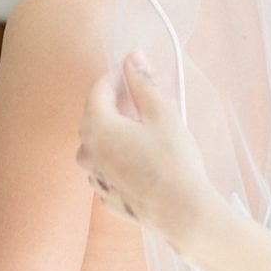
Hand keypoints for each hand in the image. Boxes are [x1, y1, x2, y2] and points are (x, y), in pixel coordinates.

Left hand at [77, 52, 210, 239]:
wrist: (182, 212)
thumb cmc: (173, 161)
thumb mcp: (162, 113)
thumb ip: (143, 82)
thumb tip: (133, 58)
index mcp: (97, 128)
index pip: (98, 90)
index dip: (116, 77)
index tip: (134, 72)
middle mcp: (88, 153)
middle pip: (96, 116)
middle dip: (117, 103)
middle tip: (144, 98)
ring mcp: (95, 178)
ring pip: (100, 143)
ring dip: (117, 131)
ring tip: (146, 129)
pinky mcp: (107, 196)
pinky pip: (107, 167)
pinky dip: (119, 156)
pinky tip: (143, 157)